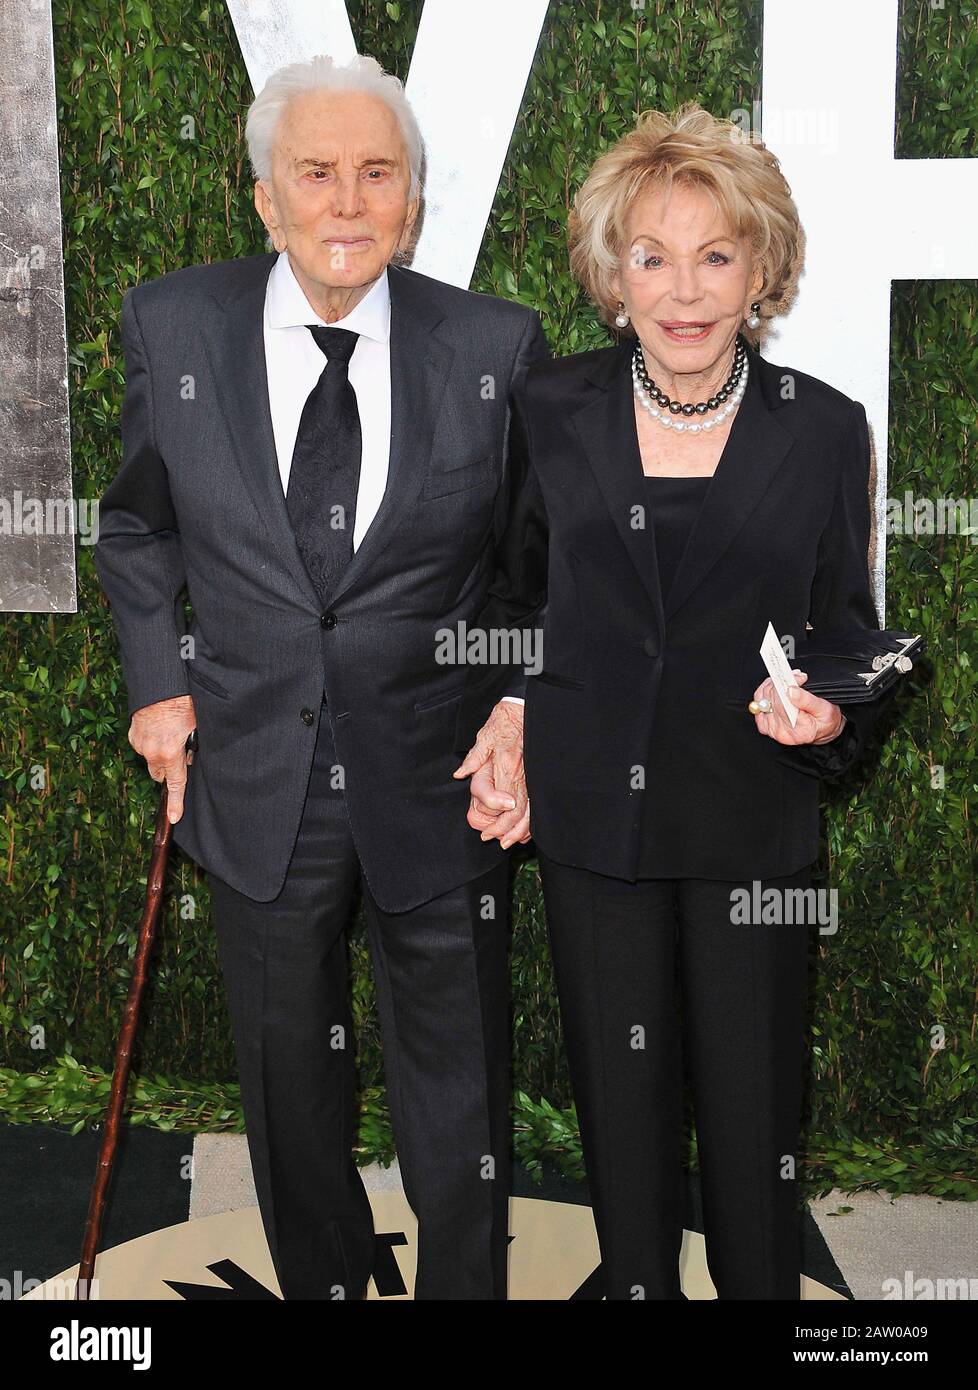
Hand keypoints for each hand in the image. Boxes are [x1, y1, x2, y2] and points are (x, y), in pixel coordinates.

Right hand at [128, 694, 196, 822]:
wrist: (161, 685)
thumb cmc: (182, 703)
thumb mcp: (197, 726)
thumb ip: (194, 747)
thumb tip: (192, 756)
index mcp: (170, 753)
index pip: (175, 784)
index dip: (175, 803)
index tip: (174, 817)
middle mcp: (152, 752)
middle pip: (160, 774)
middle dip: (169, 770)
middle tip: (181, 754)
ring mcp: (139, 743)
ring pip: (152, 759)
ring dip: (160, 754)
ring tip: (171, 734)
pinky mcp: (132, 734)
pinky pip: (143, 746)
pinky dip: (151, 743)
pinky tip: (160, 728)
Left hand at [452, 700, 530, 848]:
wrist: (524, 710)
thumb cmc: (503, 723)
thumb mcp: (484, 738)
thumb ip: (474, 759)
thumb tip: (460, 774)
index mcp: (507, 765)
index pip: (503, 803)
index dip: (495, 822)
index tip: (486, 831)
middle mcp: (524, 774)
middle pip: (519, 813)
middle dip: (506, 831)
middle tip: (493, 839)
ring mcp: (535, 776)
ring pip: (533, 811)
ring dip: (522, 830)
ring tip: (510, 841)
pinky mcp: (540, 776)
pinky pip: (539, 803)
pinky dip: (534, 819)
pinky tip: (526, 829)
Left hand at [750, 670, 845, 745]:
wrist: (822, 729)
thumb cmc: (825, 721)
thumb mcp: (825, 709)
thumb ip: (807, 700)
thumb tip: (791, 690)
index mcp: (798, 731)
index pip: (782, 705)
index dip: (786, 686)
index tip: (794, 676)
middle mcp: (782, 732)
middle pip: (771, 701)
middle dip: (781, 684)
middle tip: (794, 675)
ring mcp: (772, 729)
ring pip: (763, 700)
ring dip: (772, 686)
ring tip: (785, 679)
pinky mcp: (766, 724)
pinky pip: (758, 705)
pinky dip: (764, 693)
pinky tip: (774, 687)